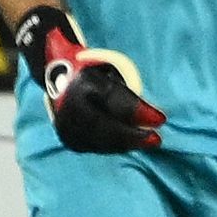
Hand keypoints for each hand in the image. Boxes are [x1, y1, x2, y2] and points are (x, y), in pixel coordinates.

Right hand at [12, 5, 162, 153]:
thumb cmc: (91, 70)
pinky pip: (94, 146)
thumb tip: (150, 115)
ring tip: (146, 142)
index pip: (113, 100)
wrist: (55, 74)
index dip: (138, 111)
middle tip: (156, 138)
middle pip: (105, 127)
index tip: (161, 119)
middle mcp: (71, 104)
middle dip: (133, 135)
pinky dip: (113, 146)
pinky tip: (127, 144)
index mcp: (83, 82)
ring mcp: (66, 123)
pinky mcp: (67, 137)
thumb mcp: (109, 71)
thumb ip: (127, 91)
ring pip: (100, 140)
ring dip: (126, 143)